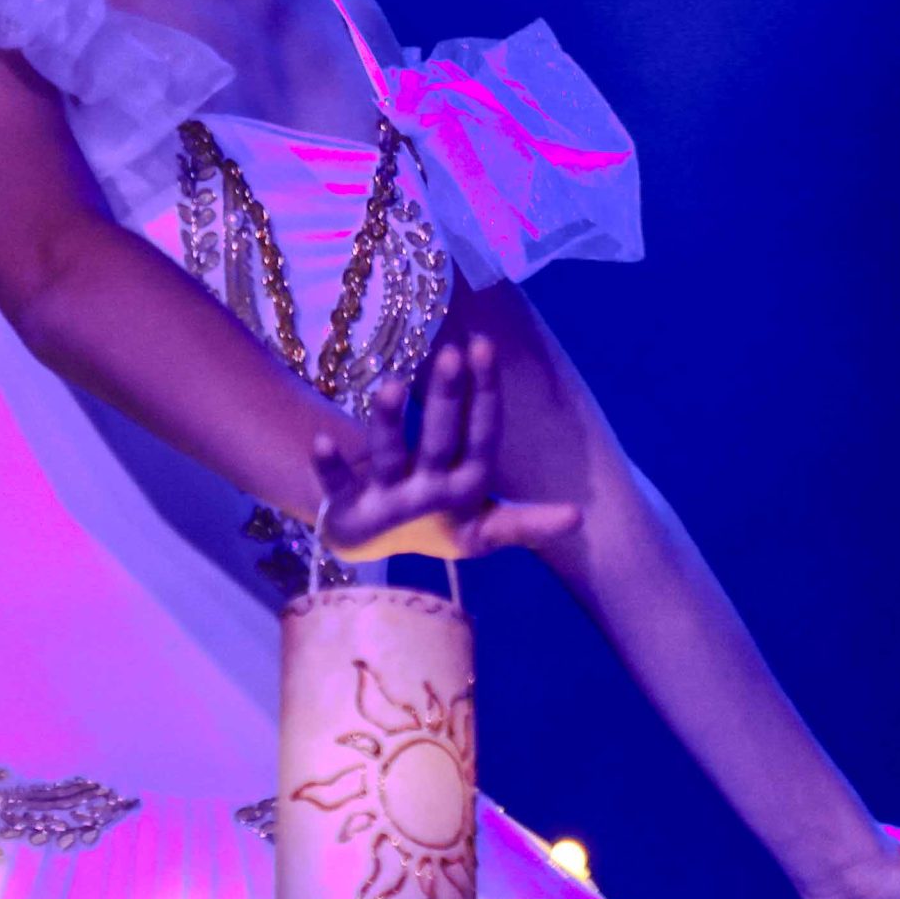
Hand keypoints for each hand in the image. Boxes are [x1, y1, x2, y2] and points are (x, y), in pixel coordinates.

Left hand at [311, 334, 581, 561]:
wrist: (376, 552)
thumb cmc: (439, 523)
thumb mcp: (485, 527)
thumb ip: (527, 520)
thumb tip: (582, 518)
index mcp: (467, 491)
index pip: (482, 436)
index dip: (484, 393)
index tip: (483, 346)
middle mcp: (430, 496)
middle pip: (439, 440)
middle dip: (445, 398)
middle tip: (451, 352)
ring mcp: (388, 504)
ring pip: (388, 457)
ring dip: (388, 423)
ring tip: (389, 384)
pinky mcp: (347, 509)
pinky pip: (335, 485)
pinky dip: (328, 466)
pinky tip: (317, 439)